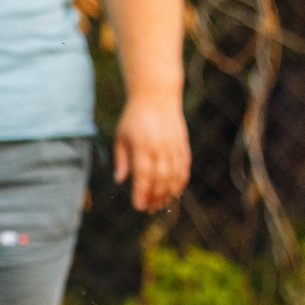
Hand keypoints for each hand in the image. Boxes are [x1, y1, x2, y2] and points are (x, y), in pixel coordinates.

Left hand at [113, 95, 189, 212]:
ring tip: (160, 204)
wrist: (157, 96)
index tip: (139, 206)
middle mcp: (161, 147)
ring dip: (168, 193)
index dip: (142, 192)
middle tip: (149, 209)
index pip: (143, 174)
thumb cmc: (134, 117)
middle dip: (155, 197)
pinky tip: (174, 192)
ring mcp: (174, 146)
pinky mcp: (183, 144)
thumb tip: (120, 180)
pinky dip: (180, 181)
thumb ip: (122, 159)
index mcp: (143, 145)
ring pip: (174, 176)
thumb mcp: (121, 136)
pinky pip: (184, 167)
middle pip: (160, 179)